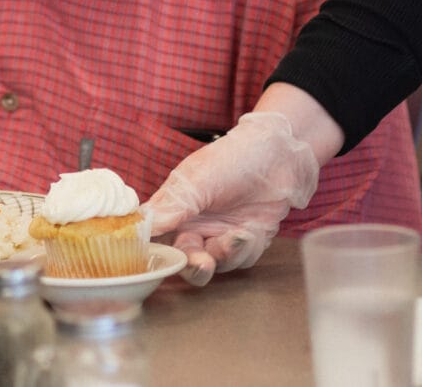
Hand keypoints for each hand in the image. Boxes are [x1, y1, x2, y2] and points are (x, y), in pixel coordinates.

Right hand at [144, 111, 319, 285]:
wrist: (279, 153)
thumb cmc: (232, 158)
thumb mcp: (197, 180)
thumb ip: (171, 206)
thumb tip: (142, 225)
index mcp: (176, 210)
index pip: (158, 241)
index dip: (160, 256)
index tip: (166, 262)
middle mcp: (196, 226)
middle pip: (186, 262)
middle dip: (195, 267)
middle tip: (203, 264)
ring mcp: (222, 235)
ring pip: (216, 264)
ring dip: (226, 254)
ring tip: (239, 233)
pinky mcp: (247, 241)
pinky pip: (241, 260)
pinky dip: (247, 249)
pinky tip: (253, 229)